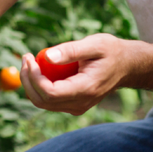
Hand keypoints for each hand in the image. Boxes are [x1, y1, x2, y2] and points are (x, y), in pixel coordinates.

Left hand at [19, 33, 136, 114]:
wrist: (127, 66)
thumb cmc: (112, 51)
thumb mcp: (95, 44)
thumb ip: (71, 50)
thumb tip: (46, 56)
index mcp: (86, 89)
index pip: (50, 93)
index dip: (34, 77)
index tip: (30, 58)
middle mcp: (81, 103)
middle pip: (42, 101)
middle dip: (27, 80)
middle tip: (25, 58)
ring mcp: (77, 107)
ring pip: (43, 103)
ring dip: (30, 84)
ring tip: (29, 61)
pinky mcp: (74, 105)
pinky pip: (49, 101)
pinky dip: (39, 86)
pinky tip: (39, 68)